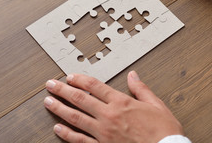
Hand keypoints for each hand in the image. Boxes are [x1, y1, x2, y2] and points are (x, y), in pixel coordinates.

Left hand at [44, 71, 183, 142]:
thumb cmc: (163, 131)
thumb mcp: (156, 104)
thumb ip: (141, 89)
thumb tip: (133, 75)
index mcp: (121, 102)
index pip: (94, 86)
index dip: (79, 79)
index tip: (69, 76)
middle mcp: (109, 115)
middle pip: (80, 99)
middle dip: (62, 90)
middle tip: (50, 85)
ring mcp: (103, 132)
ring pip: (76, 118)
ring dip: (60, 109)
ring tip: (48, 102)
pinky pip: (80, 140)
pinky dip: (67, 134)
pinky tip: (57, 129)